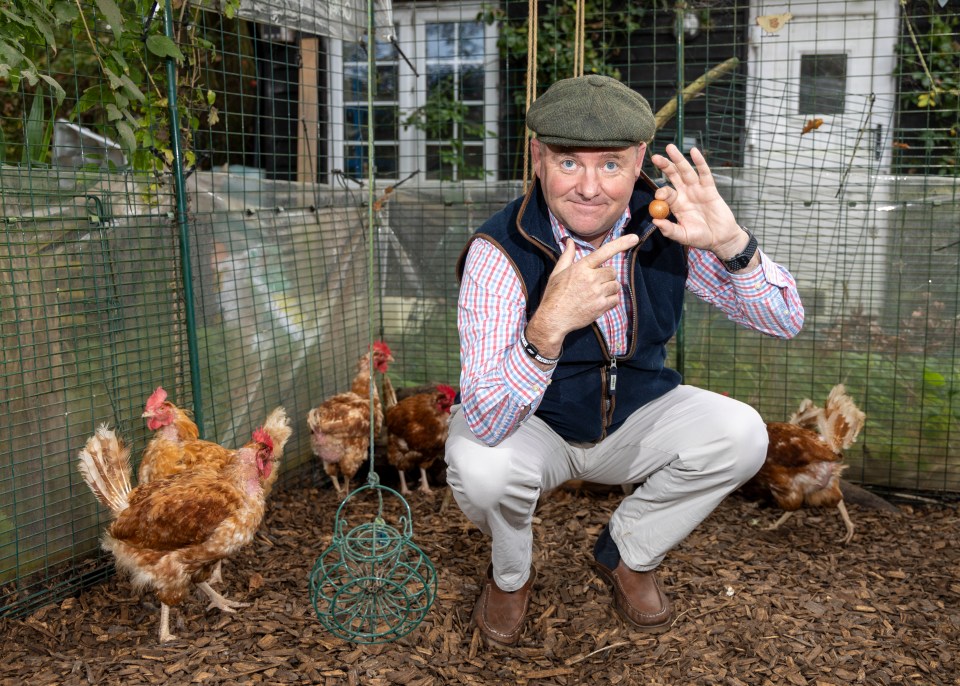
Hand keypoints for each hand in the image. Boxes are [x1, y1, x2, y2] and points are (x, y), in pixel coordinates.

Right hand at [525, 233, 638, 355]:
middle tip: (596, 282)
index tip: (634, 238)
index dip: (621, 244)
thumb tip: (570, 241)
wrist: (553, 318)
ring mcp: (597, 293)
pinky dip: (611, 300)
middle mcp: (591, 278)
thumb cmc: (554, 294)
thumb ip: (567, 256)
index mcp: (581, 267)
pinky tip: (599, 302)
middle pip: (612, 271)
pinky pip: (616, 299)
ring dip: (610, 288)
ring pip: (616, 285)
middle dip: (607, 276)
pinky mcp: (601, 306)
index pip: (604, 252)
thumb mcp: (557, 272)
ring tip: (596, 293)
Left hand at [649, 144, 747, 257]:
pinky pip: (704, 173)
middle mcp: (685, 194)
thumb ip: (670, 230)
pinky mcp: (710, 189)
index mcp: (676, 205)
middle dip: (665, 166)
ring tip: (670, 148)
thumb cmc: (701, 238)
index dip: (661, 191)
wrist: (721, 238)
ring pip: (686, 171)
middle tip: (655, 157)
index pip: (665, 193)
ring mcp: (697, 190)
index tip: (659, 194)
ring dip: (678, 159)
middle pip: (673, 176)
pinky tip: (694, 151)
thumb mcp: (683, 236)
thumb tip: (655, 221)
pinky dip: (700, 162)